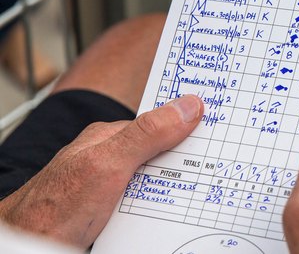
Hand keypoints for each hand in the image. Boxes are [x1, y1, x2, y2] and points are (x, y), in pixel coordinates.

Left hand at [0, 95, 203, 247]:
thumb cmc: (54, 208)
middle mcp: (112, 161)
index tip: (222, 123)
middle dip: (190, 164)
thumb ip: (146, 134)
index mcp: (110, 138)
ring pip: (159, 187)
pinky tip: (175, 220)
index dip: (190, 122)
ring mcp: (112, 190)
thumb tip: (187, 105)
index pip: (161, 123)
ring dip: (178, 195)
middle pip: (165, 156)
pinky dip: (164, 215)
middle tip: (220, 168)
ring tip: (201, 199)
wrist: (28, 247)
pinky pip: (150, 212)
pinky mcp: (112, 217)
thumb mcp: (107, 163)